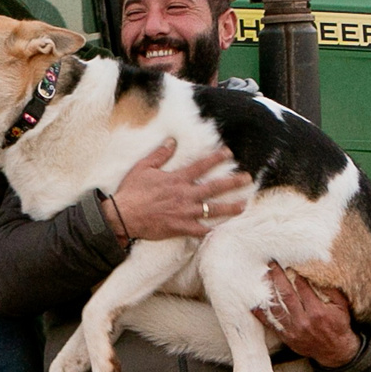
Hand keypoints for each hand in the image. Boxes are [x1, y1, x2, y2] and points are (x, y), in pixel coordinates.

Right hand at [103, 141, 250, 241]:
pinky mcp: (179, 227)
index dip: (217, 158)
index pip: (201, 166)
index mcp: (177, 179)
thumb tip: (172, 141)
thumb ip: (160, 155)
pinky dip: (210, 230)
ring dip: (230, 207)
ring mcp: (184, 212)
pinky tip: (221, 229)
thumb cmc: (131, 191)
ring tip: (243, 205)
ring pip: (212, 210)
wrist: (123, 216)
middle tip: (248, 179)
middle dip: (233, 182)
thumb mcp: (143, 167)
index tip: (230, 153)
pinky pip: (199, 230)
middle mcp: (185, 195)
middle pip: (214, 187)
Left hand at [260, 266, 358, 367]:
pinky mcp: (286, 336)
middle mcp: (304, 321)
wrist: (335, 351)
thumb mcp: (342, 307)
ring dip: (268, 292)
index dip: (295, 275)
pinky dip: (261, 314)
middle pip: (287, 295)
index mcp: (318, 312)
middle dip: (278, 278)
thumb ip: (333, 291)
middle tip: (271, 265)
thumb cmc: (338, 325)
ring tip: (262, 278)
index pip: (303, 288)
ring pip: (276, 308)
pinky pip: (271, 323)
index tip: (288, 264)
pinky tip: (253, 303)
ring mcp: (293, 330)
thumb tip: (320, 274)